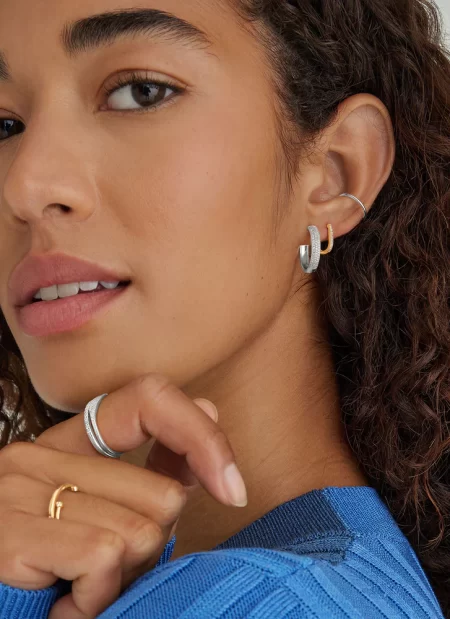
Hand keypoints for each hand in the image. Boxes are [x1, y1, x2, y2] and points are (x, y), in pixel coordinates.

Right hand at [0, 373, 245, 618]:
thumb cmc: (47, 574)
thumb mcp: (98, 517)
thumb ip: (145, 474)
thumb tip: (210, 411)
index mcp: (64, 445)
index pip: (149, 399)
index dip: (201, 437)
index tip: (231, 487)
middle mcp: (38, 456)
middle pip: (165, 493)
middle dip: (150, 545)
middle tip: (103, 570)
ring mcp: (20, 490)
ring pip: (143, 532)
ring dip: (123, 577)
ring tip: (78, 587)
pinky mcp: (12, 534)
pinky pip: (105, 557)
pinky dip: (97, 597)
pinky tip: (63, 603)